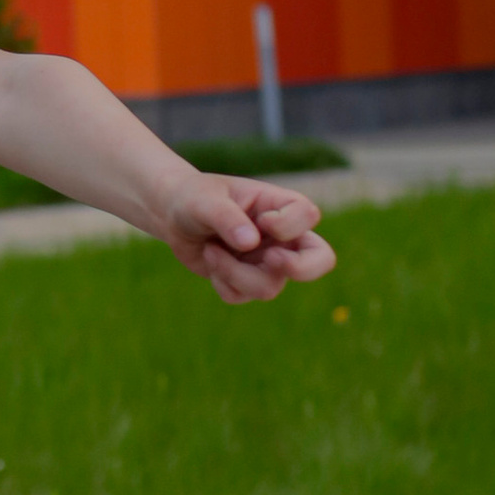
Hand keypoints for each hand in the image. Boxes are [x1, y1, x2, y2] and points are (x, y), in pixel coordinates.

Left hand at [163, 172, 336, 305]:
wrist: (173, 217)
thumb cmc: (194, 198)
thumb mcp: (204, 201)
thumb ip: (226, 217)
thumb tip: (251, 243)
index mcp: (280, 206)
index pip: (308, 216)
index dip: (289, 225)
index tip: (262, 221)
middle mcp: (281, 237)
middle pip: (321, 260)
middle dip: (300, 268)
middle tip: (271, 259)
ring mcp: (267, 262)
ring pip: (270, 286)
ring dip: (234, 273)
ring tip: (211, 251)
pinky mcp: (247, 281)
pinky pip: (242, 296)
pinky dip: (221, 282)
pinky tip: (210, 260)